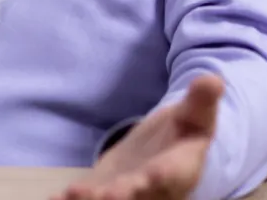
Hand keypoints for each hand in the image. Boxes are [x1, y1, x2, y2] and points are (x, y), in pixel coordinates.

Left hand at [53, 75, 224, 199]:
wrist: (164, 151)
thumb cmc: (183, 132)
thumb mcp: (195, 115)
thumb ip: (202, 101)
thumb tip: (213, 79)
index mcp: (179, 170)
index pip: (170, 175)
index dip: (161, 176)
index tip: (151, 177)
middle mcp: (152, 190)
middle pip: (138, 196)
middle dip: (121, 196)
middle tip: (104, 196)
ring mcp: (127, 193)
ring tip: (70, 196)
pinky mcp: (103, 190)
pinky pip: (88, 197)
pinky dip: (70, 199)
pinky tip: (53, 198)